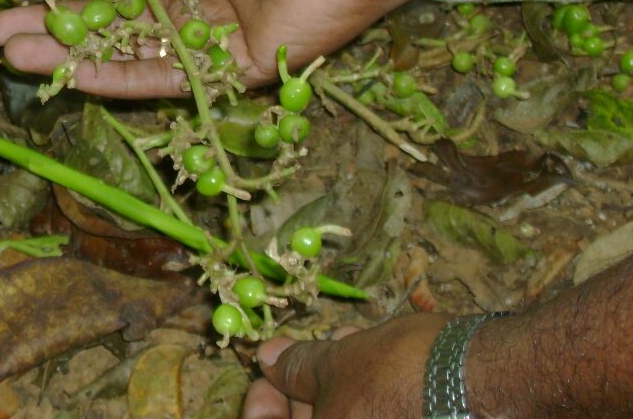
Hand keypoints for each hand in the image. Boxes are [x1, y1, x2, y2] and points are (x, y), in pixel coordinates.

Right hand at [0, 0, 412, 97]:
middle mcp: (200, 0)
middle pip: (113, 15)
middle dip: (54, 18)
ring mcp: (216, 38)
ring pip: (131, 50)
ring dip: (69, 53)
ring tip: (8, 50)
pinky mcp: (237, 68)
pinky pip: (170, 76)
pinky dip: (117, 76)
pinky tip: (67, 73)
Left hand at [242, 314, 452, 418]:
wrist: (491, 380)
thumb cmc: (404, 373)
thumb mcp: (340, 362)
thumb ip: (297, 367)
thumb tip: (265, 360)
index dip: (264, 405)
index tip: (266, 376)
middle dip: (310, 388)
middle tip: (318, 351)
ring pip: (352, 416)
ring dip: (343, 383)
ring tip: (352, 342)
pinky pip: (381, 414)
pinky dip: (370, 393)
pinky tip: (378, 357)